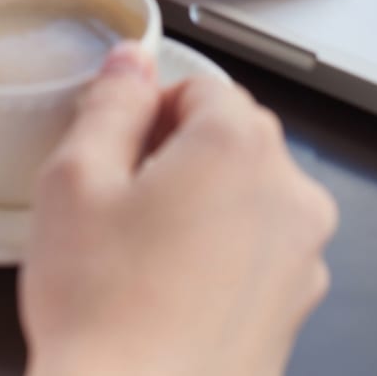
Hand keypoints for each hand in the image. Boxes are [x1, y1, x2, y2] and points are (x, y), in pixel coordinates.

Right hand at [21, 44, 337, 375]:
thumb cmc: (103, 313)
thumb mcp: (75, 181)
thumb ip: (110, 103)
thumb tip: (132, 63)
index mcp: (240, 144)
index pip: (201, 86)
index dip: (148, 116)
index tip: (116, 155)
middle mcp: (289, 191)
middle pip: (231, 140)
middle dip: (177, 160)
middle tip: (118, 210)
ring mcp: (302, 253)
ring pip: (246, 199)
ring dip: (203, 210)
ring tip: (141, 260)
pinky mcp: (298, 305)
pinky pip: (258, 254)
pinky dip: (222, 261)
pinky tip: (170, 296)